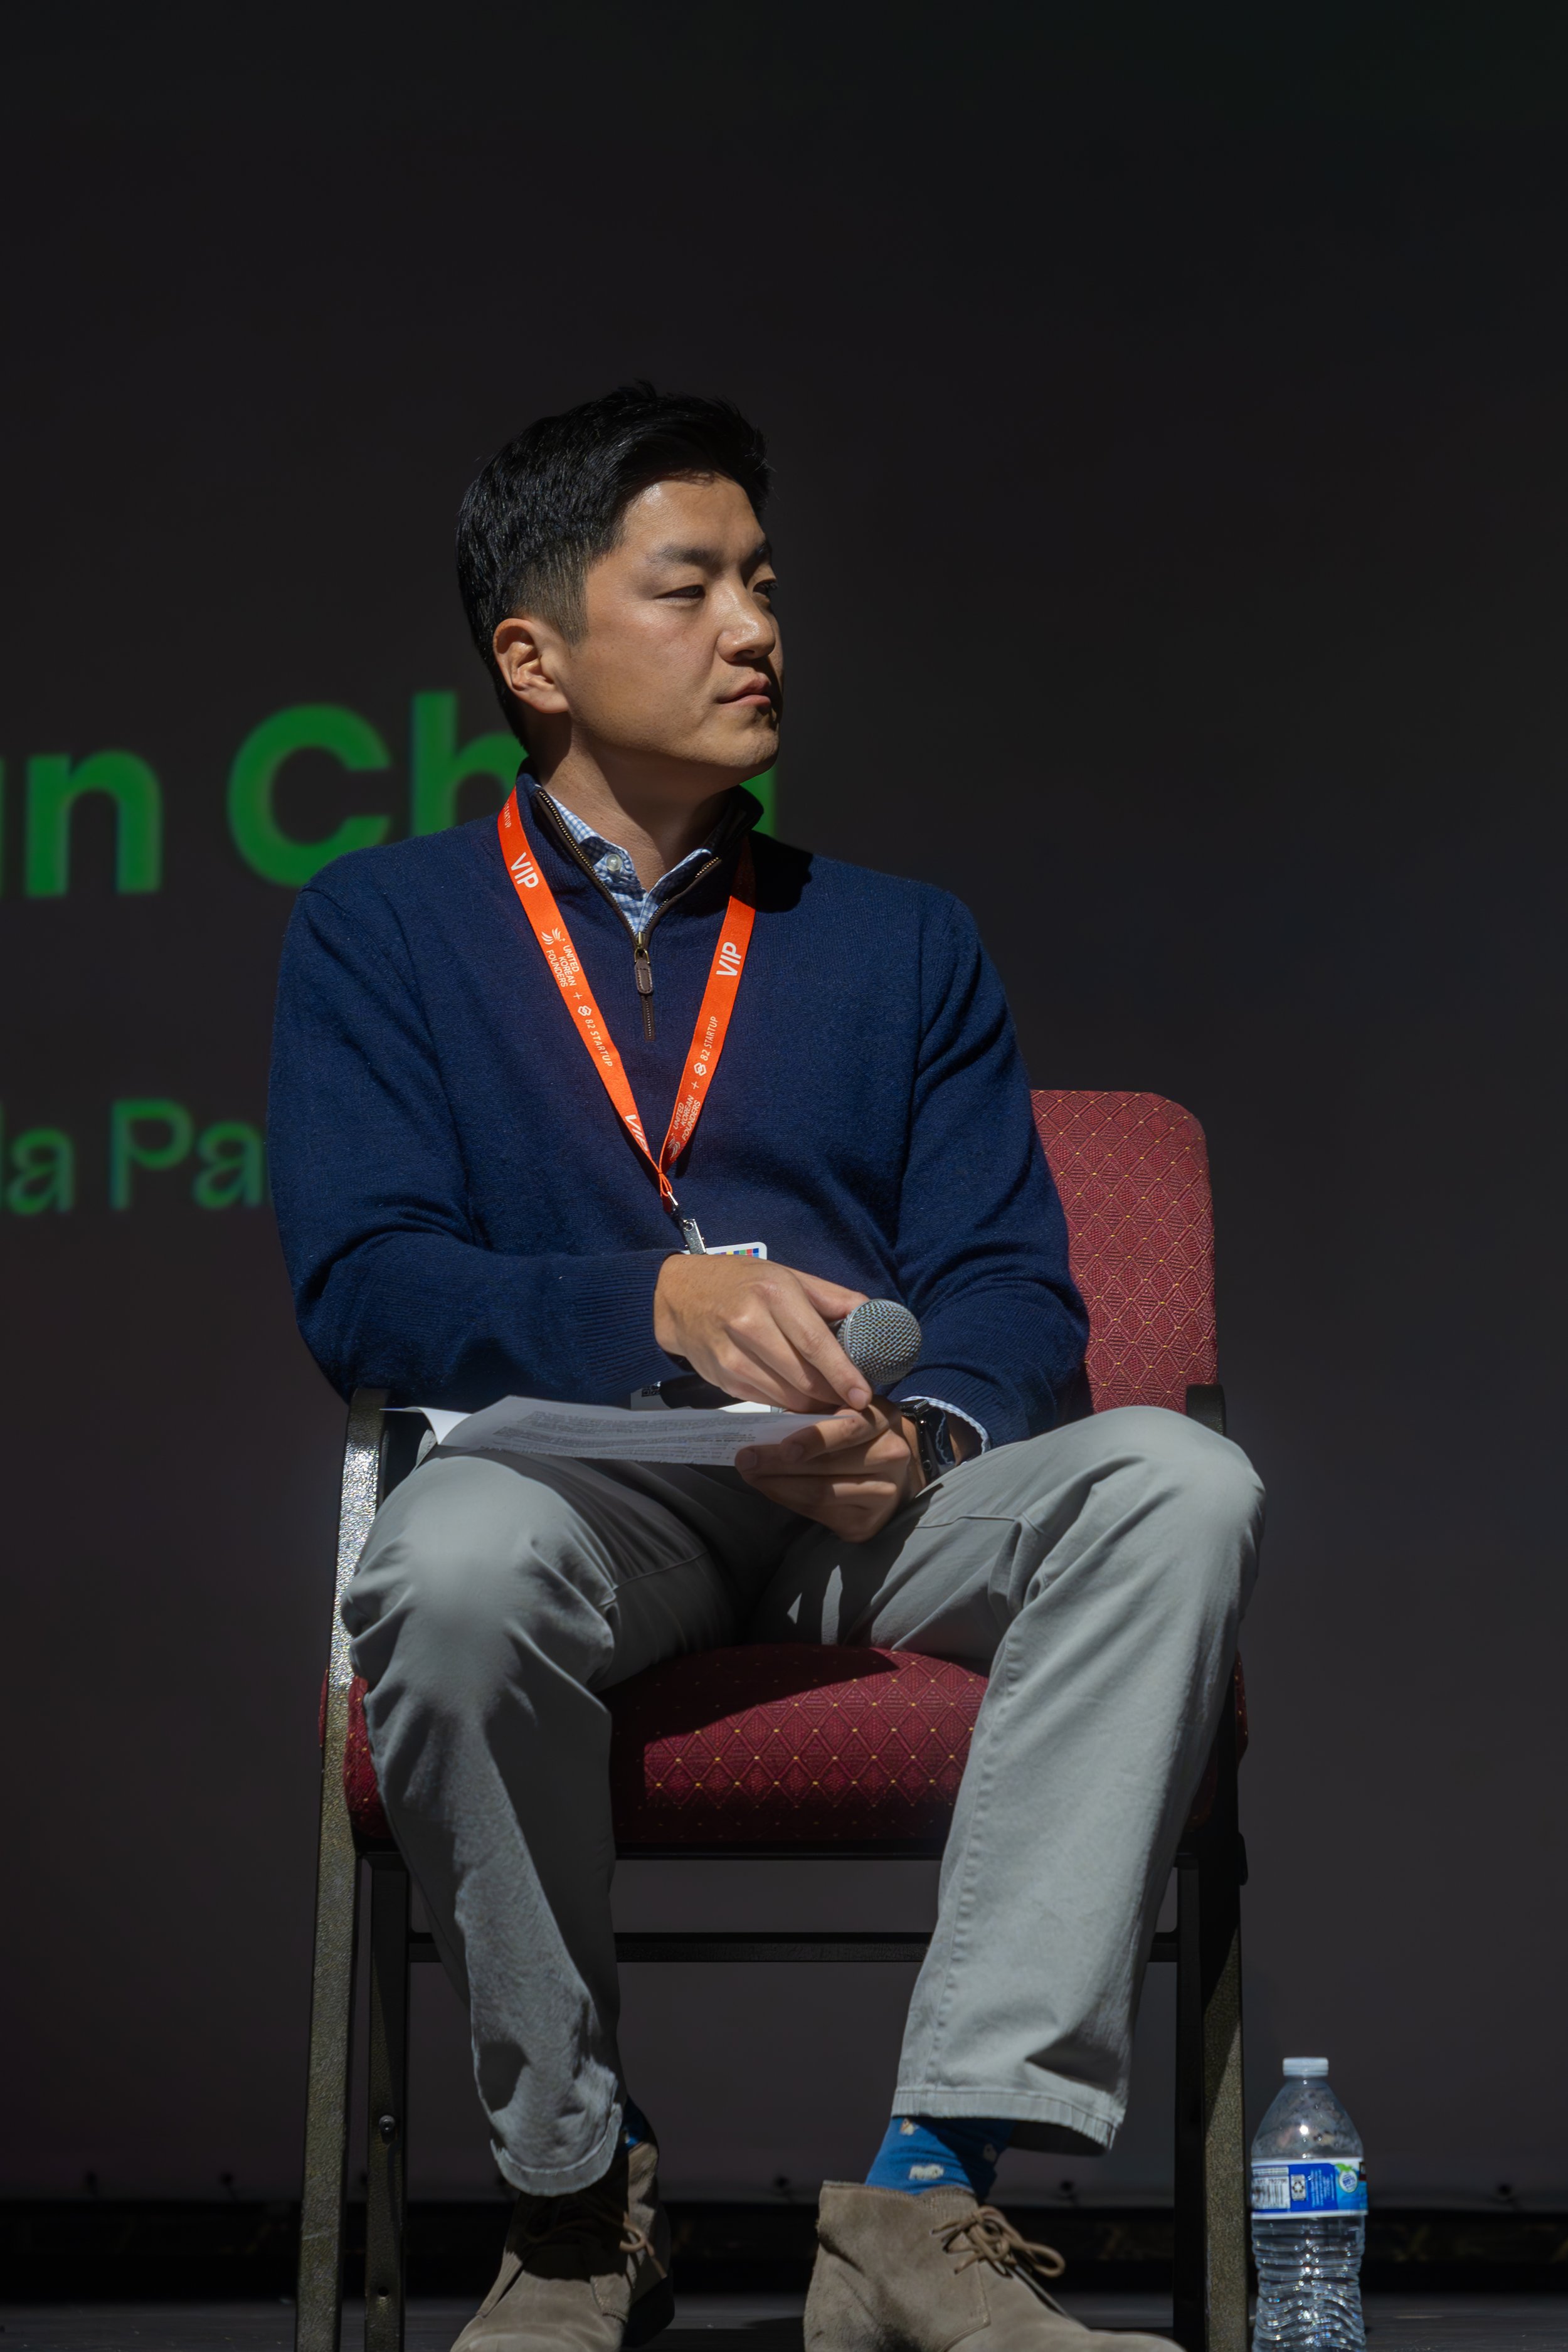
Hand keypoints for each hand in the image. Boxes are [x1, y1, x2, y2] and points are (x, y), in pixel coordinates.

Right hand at [653, 1254, 872, 1413]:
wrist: (678, 1297)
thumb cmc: (741, 1283)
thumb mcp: (788, 1276)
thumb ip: (832, 1298)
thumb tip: (875, 1316)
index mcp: (773, 1294)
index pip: (814, 1342)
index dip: (842, 1373)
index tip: (863, 1395)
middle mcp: (749, 1325)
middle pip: (802, 1377)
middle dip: (833, 1394)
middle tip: (852, 1399)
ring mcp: (731, 1356)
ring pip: (785, 1395)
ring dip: (813, 1404)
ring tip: (830, 1399)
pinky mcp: (722, 1379)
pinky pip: (766, 1400)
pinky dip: (789, 1403)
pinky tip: (800, 1396)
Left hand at [734, 1401, 923, 1542]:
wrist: (893, 1475)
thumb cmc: (854, 1435)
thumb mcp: (841, 1411)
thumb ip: (813, 1413)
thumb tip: (768, 1427)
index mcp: (883, 1418)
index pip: (849, 1429)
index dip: (814, 1438)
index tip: (783, 1446)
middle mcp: (891, 1455)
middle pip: (829, 1464)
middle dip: (779, 1463)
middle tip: (745, 1459)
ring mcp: (883, 1492)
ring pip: (821, 1492)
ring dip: (778, 1484)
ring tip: (751, 1474)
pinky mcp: (866, 1522)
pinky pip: (820, 1512)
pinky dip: (789, 1500)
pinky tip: (770, 1489)